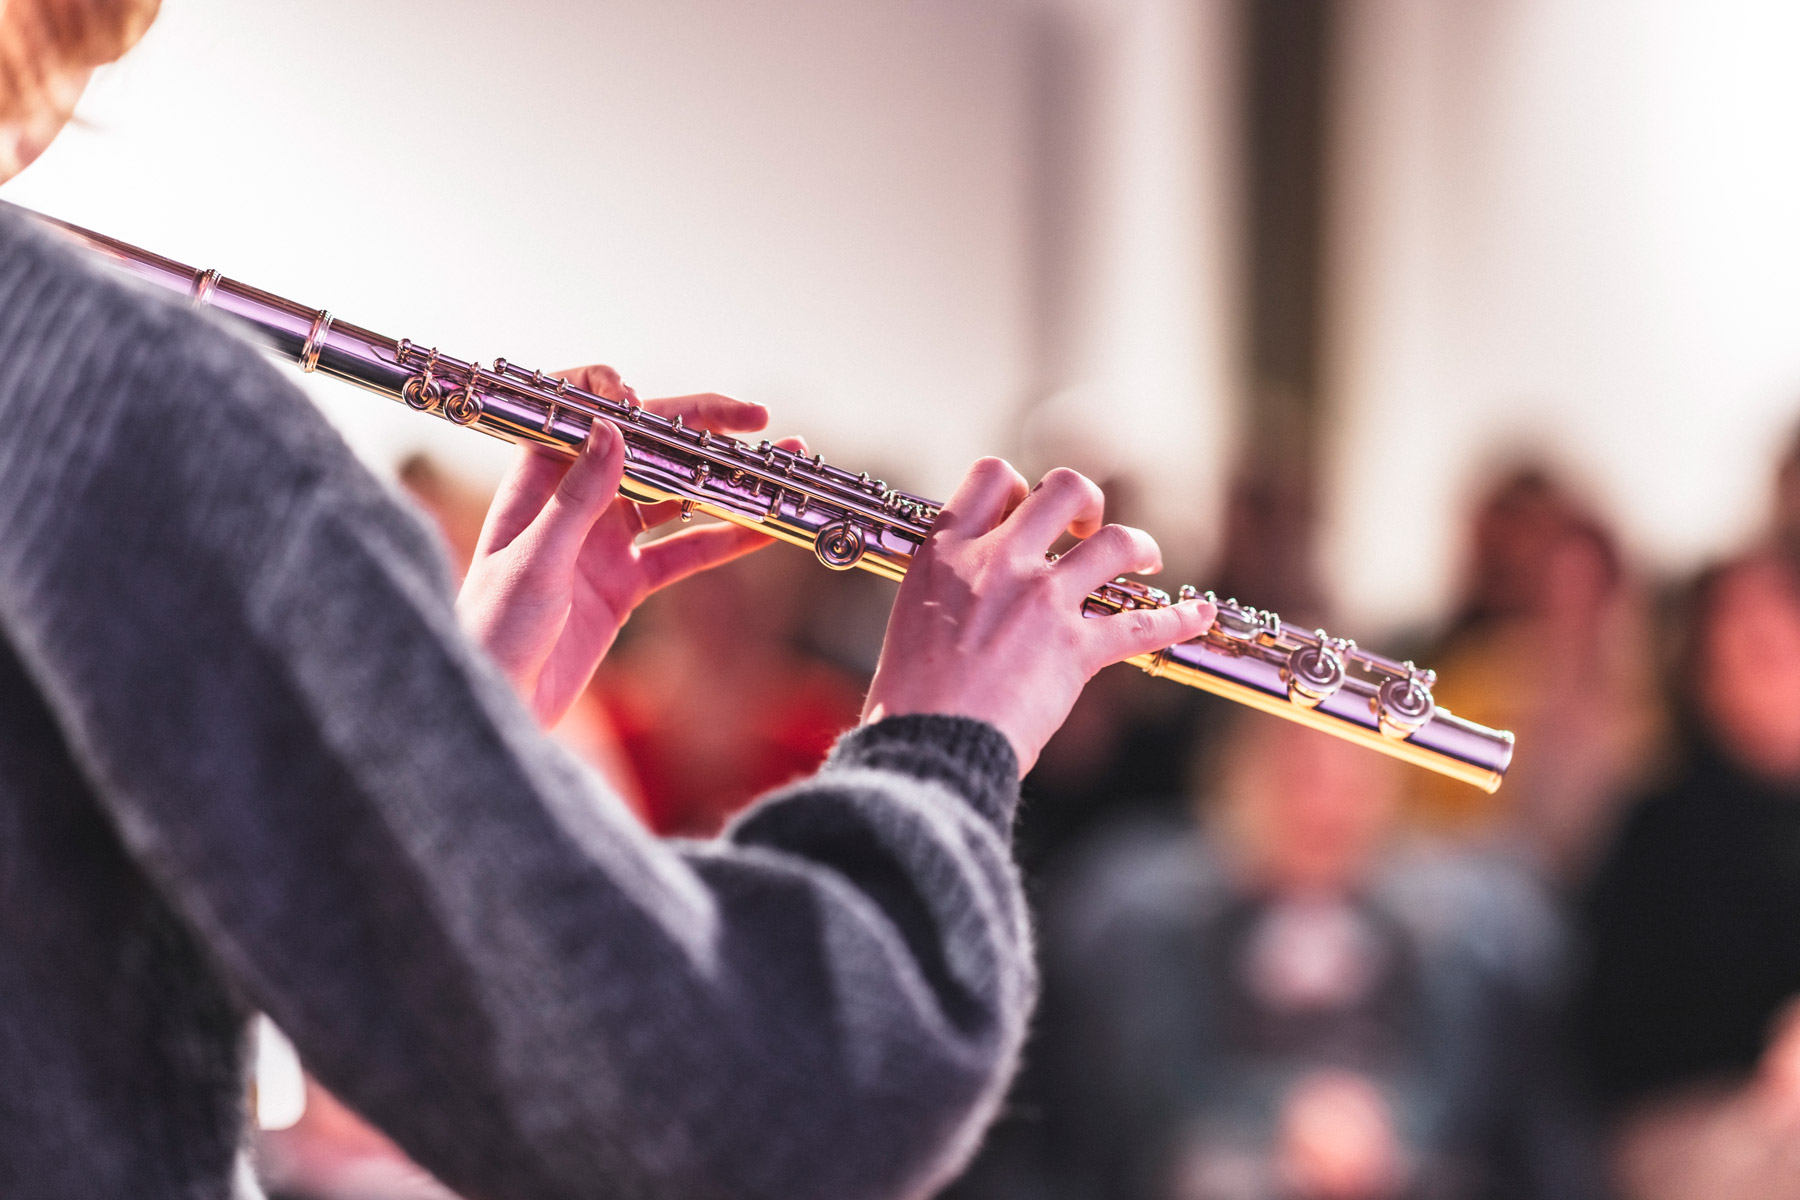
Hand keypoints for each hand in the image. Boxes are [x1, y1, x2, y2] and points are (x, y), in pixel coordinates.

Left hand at [456, 365, 798, 726]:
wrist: (496, 702)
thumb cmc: (491, 628)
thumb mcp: (535, 560)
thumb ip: (577, 497)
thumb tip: (613, 429)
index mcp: (540, 481)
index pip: (581, 413)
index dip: (616, 394)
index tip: (646, 399)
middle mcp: (576, 501)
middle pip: (646, 449)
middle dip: (701, 431)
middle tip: (757, 418)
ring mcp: (605, 541)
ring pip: (676, 497)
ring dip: (725, 482)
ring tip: (777, 468)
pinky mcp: (626, 583)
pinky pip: (684, 553)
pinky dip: (725, 540)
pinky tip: (764, 527)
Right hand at [861, 458, 1214, 771]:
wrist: (929, 745)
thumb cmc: (909, 702)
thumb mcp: (911, 622)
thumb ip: (948, 595)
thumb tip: (970, 602)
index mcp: (946, 552)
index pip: (991, 477)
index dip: (1018, 487)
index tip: (1025, 512)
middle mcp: (998, 562)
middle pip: (1063, 489)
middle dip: (1085, 502)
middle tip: (1086, 528)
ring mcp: (1042, 599)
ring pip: (1115, 542)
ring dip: (1138, 546)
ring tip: (1145, 560)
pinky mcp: (1076, 646)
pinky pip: (1145, 624)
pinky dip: (1179, 618)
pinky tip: (1196, 615)